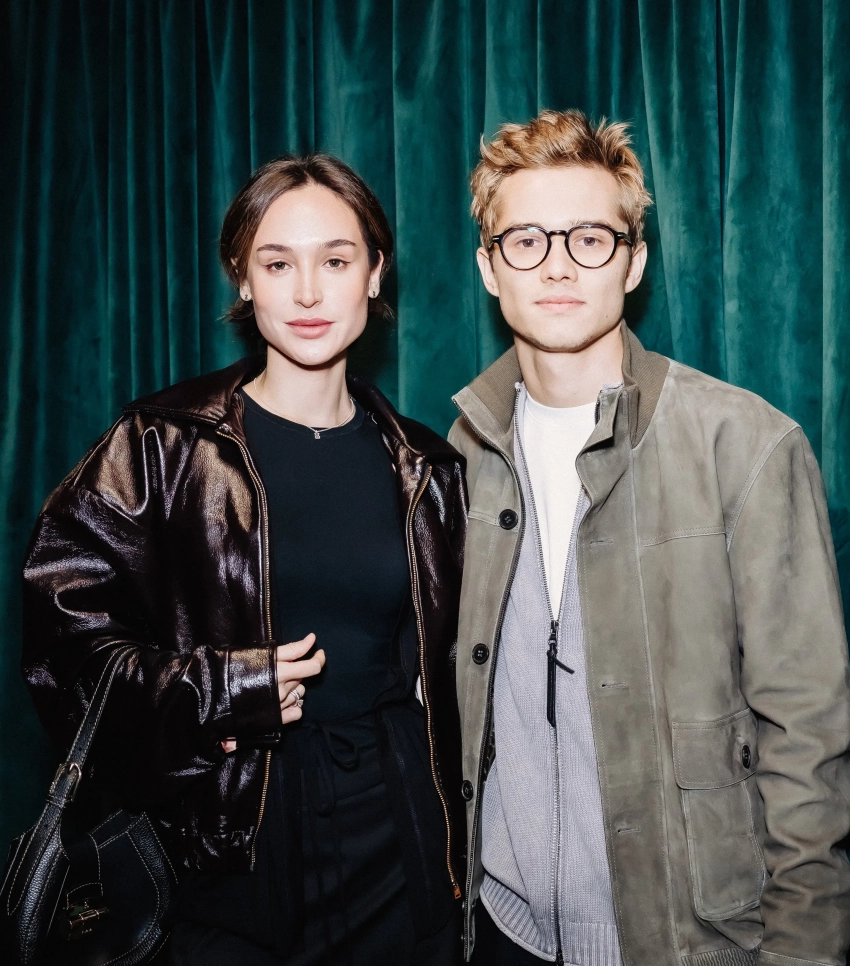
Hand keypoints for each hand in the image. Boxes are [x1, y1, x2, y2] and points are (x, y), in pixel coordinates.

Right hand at [222, 633, 324, 752]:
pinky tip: (284, 699)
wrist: (213, 694)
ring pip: (299, 693)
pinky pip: (296, 712)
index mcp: (280, 672)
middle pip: (303, 678)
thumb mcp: (263, 653)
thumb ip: (290, 649)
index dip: (319, 657)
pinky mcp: (274, 719)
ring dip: (294, 686)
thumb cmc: (235, 668)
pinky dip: (294, 705)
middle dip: (298, 670)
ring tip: (276, 681)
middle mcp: (282, 690)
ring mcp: (279, 706)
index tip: (318, 650)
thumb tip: (312, 639)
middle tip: (283, 666)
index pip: (312, 667)